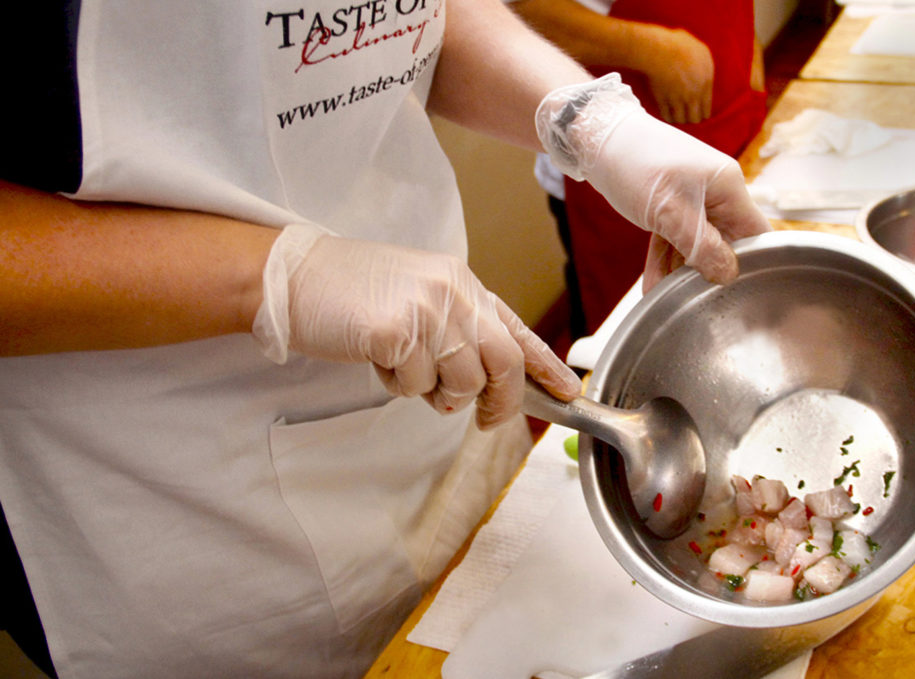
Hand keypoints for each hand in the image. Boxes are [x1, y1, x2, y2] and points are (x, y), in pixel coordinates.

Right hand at [254, 226, 581, 427]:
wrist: (294, 276)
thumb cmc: (350, 293)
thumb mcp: (416, 297)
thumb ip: (454, 328)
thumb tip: (484, 382)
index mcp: (461, 283)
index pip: (516, 329)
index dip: (546, 366)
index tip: (569, 392)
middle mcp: (452, 291)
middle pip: (503, 362)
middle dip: (499, 401)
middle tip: (484, 420)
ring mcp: (426, 309)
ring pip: (462, 382)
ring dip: (436, 394)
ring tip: (404, 370)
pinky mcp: (397, 331)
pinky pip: (417, 386)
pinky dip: (398, 386)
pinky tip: (376, 358)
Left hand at [589, 108, 770, 289]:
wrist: (595, 135)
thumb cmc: (635, 164)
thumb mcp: (670, 213)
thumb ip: (702, 246)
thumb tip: (729, 274)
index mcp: (728, 186)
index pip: (755, 233)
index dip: (752, 263)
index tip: (740, 292)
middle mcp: (717, 191)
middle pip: (725, 242)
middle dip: (708, 271)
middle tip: (694, 300)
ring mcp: (693, 196)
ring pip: (696, 243)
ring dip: (679, 270)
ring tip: (665, 297)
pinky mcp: (670, 202)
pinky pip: (675, 236)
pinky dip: (664, 257)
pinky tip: (653, 284)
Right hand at [637, 27, 713, 124]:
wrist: (659, 50)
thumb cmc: (679, 44)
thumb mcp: (701, 50)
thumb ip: (704, 62)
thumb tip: (703, 65)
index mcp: (705, 83)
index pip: (706, 109)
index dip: (702, 112)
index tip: (699, 112)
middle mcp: (693, 95)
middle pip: (694, 119)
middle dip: (691, 118)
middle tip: (688, 115)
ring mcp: (677, 100)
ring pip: (681, 120)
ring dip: (679, 119)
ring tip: (677, 117)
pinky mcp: (662, 100)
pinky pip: (666, 116)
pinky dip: (666, 117)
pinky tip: (666, 114)